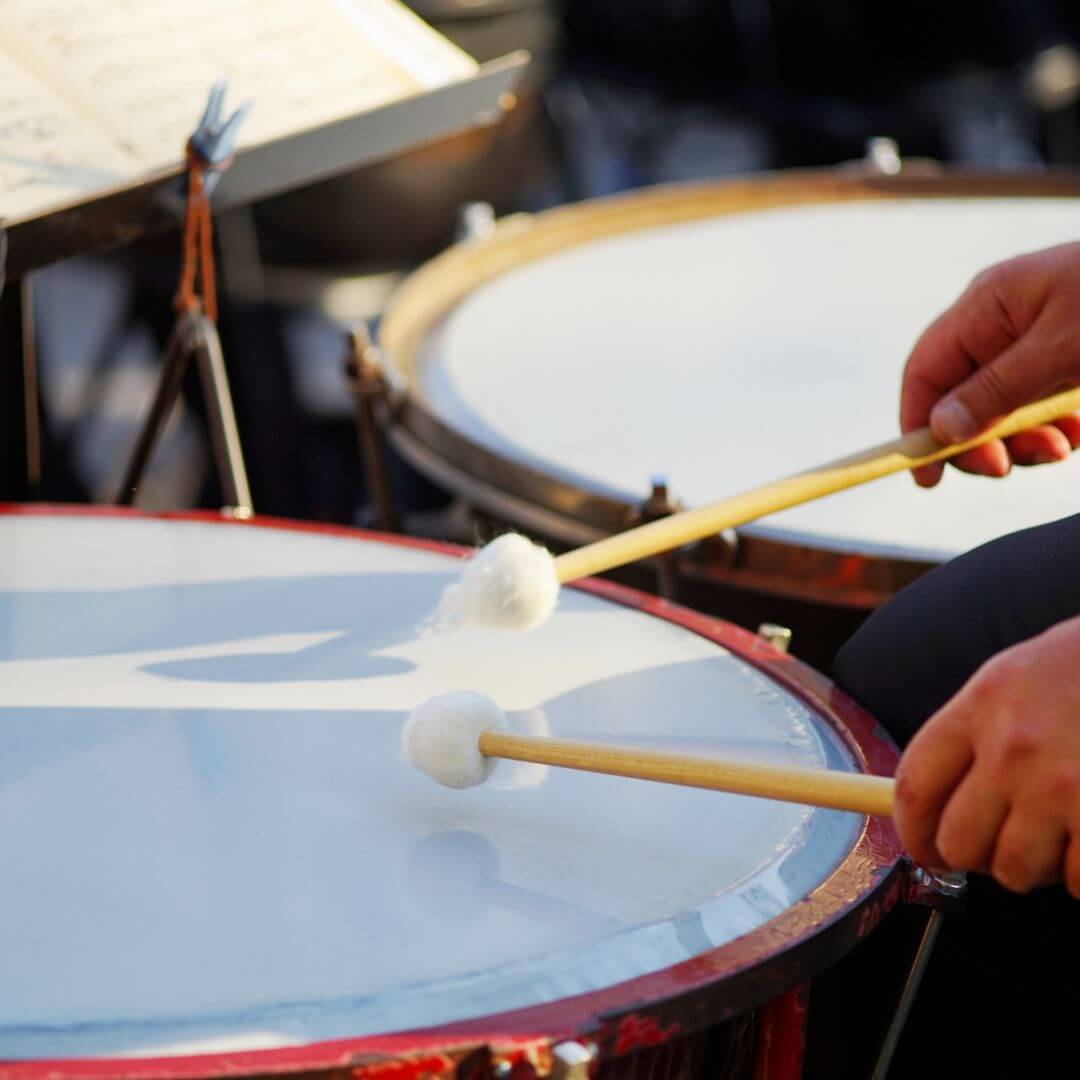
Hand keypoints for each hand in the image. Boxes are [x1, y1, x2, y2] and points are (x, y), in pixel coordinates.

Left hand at [894, 616, 1079, 895]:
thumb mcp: (1011, 679)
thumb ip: (969, 734)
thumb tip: (927, 806)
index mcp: (982, 706)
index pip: (915, 787)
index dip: (912, 831)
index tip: (924, 847)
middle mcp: (1013, 747)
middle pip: (958, 840)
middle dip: (973, 856)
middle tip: (996, 845)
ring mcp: (1061, 785)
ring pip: (1014, 870)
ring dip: (1031, 867)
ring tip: (1053, 836)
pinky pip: (1078, 881)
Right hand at [902, 242, 1079, 486]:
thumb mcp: (1064, 348)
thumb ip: (997, 390)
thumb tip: (940, 429)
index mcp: (989, 305)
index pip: (926, 371)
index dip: (917, 423)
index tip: (930, 474)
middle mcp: (1005, 323)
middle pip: (959, 397)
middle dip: (980, 439)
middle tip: (1007, 467)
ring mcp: (1039, 342)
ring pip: (1002, 410)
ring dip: (1023, 440)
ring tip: (1064, 445)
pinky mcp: (1070, 362)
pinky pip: (1042, 408)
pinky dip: (1057, 429)